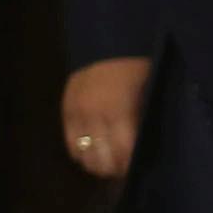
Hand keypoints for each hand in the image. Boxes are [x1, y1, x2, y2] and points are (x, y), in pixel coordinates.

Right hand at [60, 54, 146, 189]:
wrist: (108, 43)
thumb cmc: (136, 68)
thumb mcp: (147, 93)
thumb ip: (141, 122)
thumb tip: (139, 151)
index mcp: (119, 111)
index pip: (123, 153)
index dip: (128, 166)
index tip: (134, 170)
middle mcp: (95, 115)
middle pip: (101, 159)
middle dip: (113, 169)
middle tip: (121, 170)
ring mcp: (78, 114)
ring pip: (84, 155)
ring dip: (96, 164)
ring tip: (106, 164)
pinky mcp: (66, 110)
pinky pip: (71, 143)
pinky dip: (81, 152)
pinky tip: (91, 152)